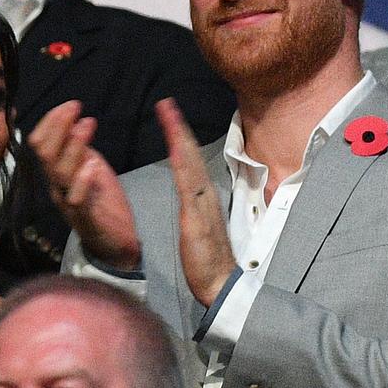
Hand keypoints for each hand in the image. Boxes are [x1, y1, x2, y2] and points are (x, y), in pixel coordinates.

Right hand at [28, 101, 139, 269]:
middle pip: (45, 154)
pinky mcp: (85, 218)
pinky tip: (94, 165)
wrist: (115, 242)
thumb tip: (75, 121)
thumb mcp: (91, 168)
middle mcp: (56, 186)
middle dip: (58, 126)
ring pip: (59, 172)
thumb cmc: (102, 202)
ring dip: (74, 145)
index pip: (40, 143)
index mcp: (56, 173)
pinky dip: (83, 180)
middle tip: (76, 107)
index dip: (52, 122)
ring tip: (88, 125)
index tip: (71, 105)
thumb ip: (80, 150)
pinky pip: (76, 199)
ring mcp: (68, 203)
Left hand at [157, 99, 235, 306]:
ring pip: (190, 163)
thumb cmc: (207, 260)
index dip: (179, 137)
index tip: (170, 116)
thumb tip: (189, 196)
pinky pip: (188, 185)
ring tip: (168, 113)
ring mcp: (202, 204)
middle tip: (166, 102)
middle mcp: (204, 195)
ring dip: (178, 136)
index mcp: (202, 197)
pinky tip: (174, 147)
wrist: (221, 284)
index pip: (189, 161)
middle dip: (178, 127)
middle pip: (190, 154)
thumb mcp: (197, 228)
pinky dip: (182, 164)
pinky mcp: (197, 218)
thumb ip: (194, 209)